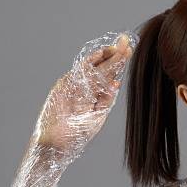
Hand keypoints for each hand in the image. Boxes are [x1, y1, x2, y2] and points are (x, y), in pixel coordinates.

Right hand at [32, 32, 134, 163]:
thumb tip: (117, 83)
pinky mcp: (62, 87)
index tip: (130, 50)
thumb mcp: (97, 116)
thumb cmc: (76, 132)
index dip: (118, 62)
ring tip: (118, 47)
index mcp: (93, 93)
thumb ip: (106, 100)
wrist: (56, 145)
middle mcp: (84, 86)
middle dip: (115, 54)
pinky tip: (101, 54)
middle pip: (101, 67)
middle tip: (127, 42)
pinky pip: (77, 72)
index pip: (108, 74)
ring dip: (104, 55)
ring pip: (91, 66)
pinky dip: (88, 63)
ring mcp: (72, 85)